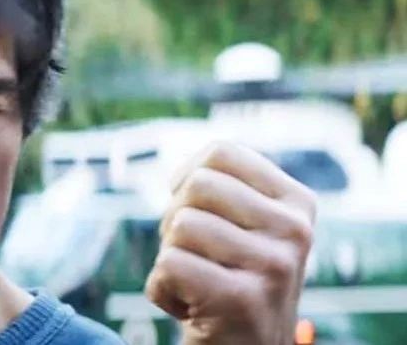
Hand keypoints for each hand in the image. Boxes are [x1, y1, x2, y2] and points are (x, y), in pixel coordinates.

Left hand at [144, 142, 316, 343]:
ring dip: (171, 257)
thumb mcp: (247, 228)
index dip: (187, 177)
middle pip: (197, 184)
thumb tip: (187, 168)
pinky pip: (168, 265)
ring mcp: (273, 265)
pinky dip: (162, 290)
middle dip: (176, 219)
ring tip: (198, 282)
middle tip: (196, 255)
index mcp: (297, 202)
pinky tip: (191, 307)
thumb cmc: (232, 281)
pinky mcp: (242, 298)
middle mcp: (295, 230)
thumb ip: (226, 188)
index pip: (221, 152)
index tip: (193, 210)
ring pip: (180, 225)